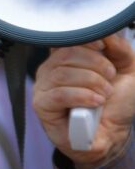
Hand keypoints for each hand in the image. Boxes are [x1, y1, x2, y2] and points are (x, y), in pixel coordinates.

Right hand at [33, 34, 134, 167]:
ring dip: (92, 83)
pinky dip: (82, 96)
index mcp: (65, 57)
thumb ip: (119, 48)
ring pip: (62, 74)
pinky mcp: (42, 105)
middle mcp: (49, 69)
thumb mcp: (127, 70)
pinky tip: (96, 103)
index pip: (66, 39)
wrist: (112, 135)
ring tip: (104, 94)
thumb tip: (105, 33)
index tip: (103, 47)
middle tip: (110, 79)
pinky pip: (59, 94)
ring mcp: (43, 87)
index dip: (85, 40)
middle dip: (96, 65)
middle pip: (66, 55)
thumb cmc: (114, 104)